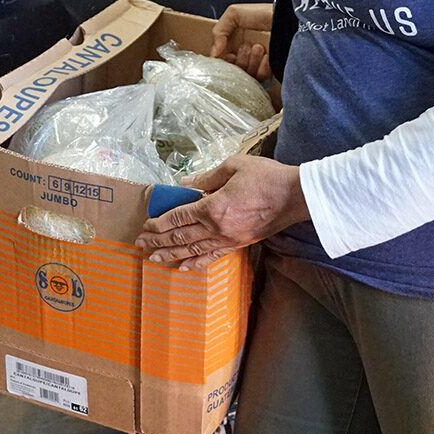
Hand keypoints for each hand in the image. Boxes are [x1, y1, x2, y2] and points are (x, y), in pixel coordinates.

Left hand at [135, 154, 308, 269]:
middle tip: (140, 244)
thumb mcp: (233, 166)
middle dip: (158, 241)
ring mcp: (228, 239)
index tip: (146, 226)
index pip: (179, 217)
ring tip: (153, 258)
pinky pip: (212, 257)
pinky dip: (196, 263)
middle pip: (181, 237)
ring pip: (193, 250)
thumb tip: (185, 186)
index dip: (160, 222)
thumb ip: (206, 178)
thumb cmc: (265, 177)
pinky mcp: (239, 244)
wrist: (294, 196)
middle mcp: (217, 227)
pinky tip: (184, 267)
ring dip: (171, 254)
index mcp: (213, 207)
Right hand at [211, 3, 272, 80]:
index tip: (228, 55)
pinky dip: (263, 68)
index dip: (224, 61)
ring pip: (246, 74)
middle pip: (233, 70)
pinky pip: (261, 77)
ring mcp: (257, 62)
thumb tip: (214, 53)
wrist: (285, 19)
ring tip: (259, 47)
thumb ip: (218, 31)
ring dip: (251, 62)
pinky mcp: (270, 68)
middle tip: (246, 47)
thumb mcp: (234, 14)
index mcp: (233, 42)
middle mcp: (244, 53)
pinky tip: (267, 56)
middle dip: (239, 60)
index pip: (222, 60)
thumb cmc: (262, 14)